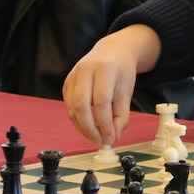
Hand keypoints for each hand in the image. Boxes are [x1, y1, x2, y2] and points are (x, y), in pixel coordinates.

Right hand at [62, 24, 160, 145]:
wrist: (112, 52)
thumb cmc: (121, 71)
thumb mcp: (126, 91)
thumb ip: (121, 116)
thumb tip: (113, 137)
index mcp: (104, 68)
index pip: (101, 101)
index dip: (104, 123)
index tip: (110, 139)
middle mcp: (85, 69)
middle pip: (81, 105)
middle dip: (90, 128)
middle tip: (100, 141)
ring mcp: (73, 75)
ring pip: (72, 108)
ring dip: (83, 127)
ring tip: (96, 137)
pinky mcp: (67, 82)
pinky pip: (69, 106)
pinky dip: (78, 120)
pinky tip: (89, 126)